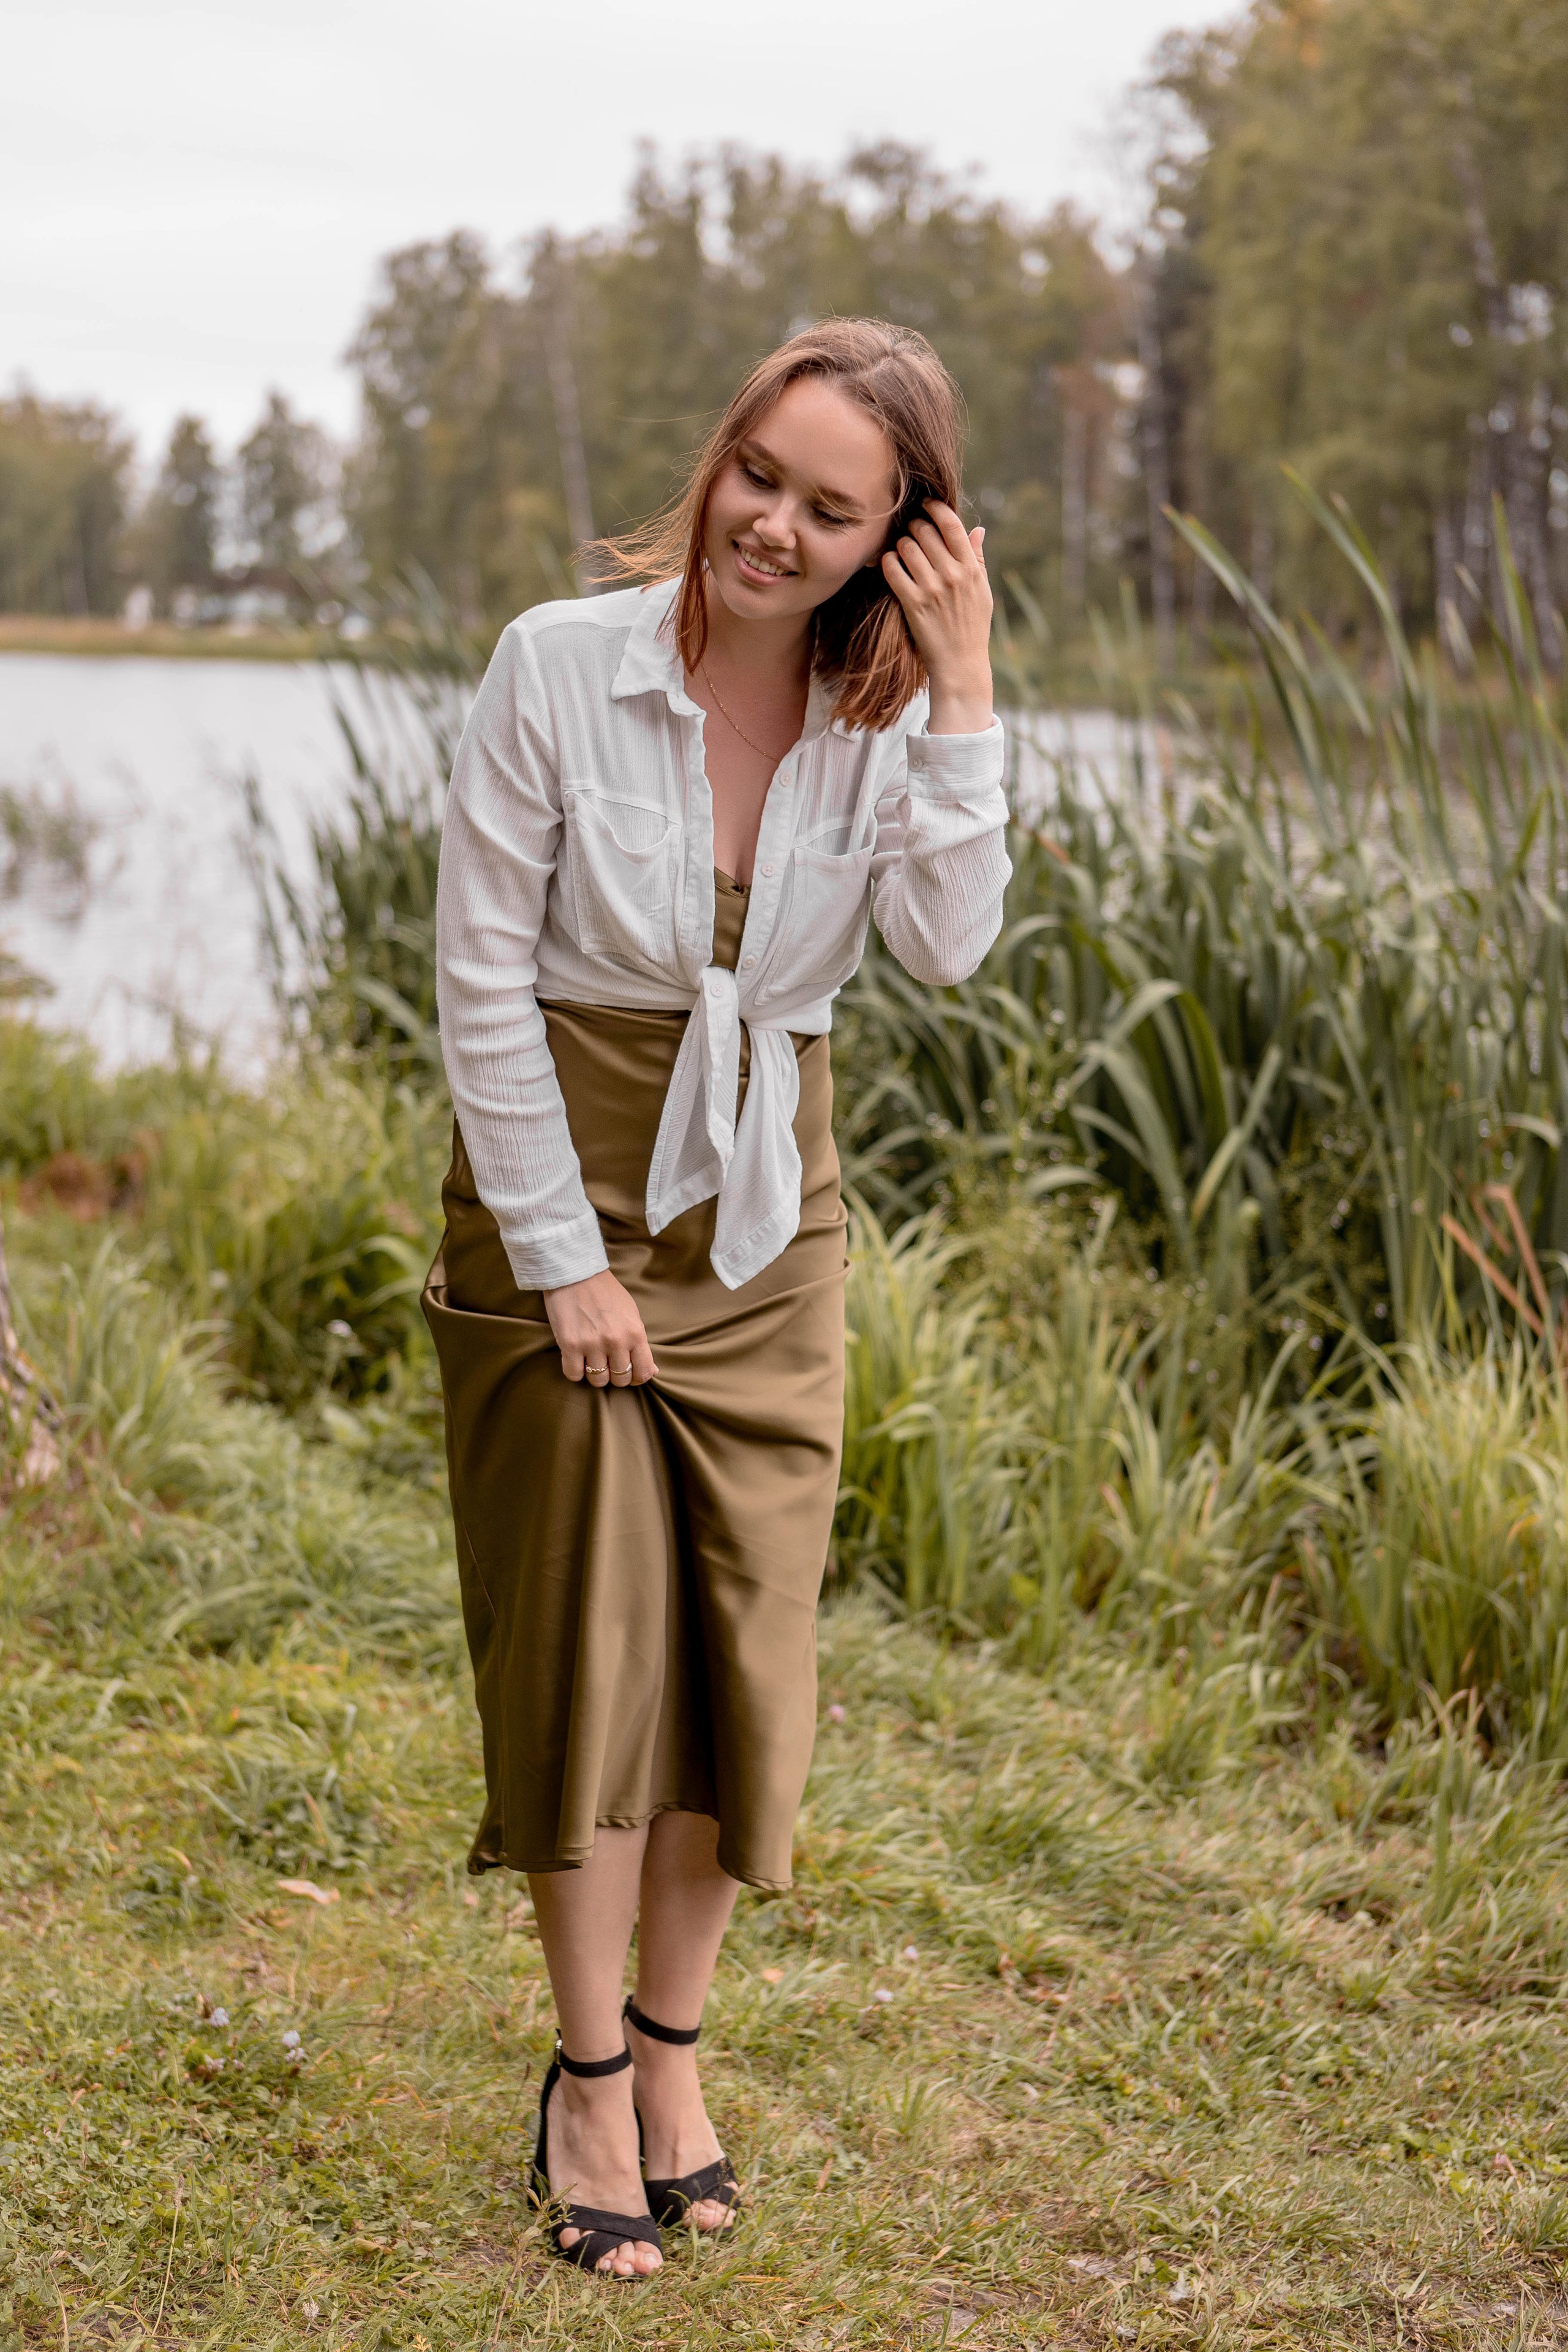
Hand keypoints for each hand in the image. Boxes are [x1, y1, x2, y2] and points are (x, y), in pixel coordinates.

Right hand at [543, 1269, 657, 1386]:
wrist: (576, 1272)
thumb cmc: (606, 1292)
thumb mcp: (632, 1313)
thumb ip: (640, 1343)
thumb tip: (653, 1371)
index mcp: (635, 1332)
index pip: (643, 1372)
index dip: (637, 1377)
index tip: (629, 1372)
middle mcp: (616, 1341)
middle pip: (620, 1379)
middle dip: (615, 1374)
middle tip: (607, 1362)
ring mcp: (592, 1344)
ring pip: (598, 1380)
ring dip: (595, 1373)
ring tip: (590, 1359)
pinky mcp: (569, 1344)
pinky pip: (574, 1375)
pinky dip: (575, 1371)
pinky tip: (575, 1358)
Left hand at [882, 500, 993, 734]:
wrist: (960, 664)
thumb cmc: (972, 626)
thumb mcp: (982, 592)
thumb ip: (978, 559)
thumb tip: (978, 530)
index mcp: (971, 569)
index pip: (952, 525)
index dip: (936, 508)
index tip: (927, 505)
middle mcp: (952, 575)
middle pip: (925, 531)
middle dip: (914, 526)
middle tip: (911, 532)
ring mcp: (932, 589)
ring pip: (907, 546)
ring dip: (901, 543)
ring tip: (902, 550)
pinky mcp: (913, 604)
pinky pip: (893, 569)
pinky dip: (888, 561)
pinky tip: (890, 563)